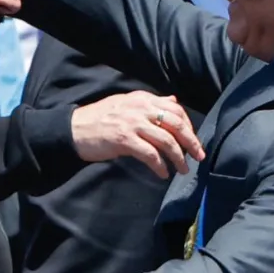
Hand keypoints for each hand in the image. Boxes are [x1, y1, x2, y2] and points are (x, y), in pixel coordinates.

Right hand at [71, 91, 204, 177]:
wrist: (73, 129)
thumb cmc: (100, 118)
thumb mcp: (127, 104)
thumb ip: (151, 103)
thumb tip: (173, 100)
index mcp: (143, 99)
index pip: (175, 108)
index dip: (189, 125)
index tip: (193, 139)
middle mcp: (140, 108)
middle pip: (176, 124)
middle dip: (192, 142)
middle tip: (199, 156)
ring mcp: (133, 123)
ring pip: (167, 141)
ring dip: (179, 158)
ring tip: (183, 169)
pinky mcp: (125, 139)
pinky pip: (150, 154)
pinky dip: (160, 166)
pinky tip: (163, 174)